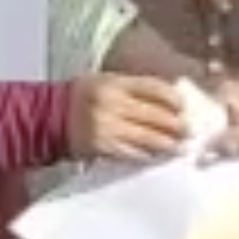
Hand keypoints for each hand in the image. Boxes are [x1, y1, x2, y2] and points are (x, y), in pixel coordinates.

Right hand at [64, 73, 191, 162]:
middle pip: (155, 115)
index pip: (154, 88)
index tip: (183, 107)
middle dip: (176, 125)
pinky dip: (147, 155)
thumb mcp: (105, 82)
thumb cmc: (82, 97)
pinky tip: (156, 156)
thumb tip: (168, 100)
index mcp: (115, 83)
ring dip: (167, 144)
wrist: (50, 117)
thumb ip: (133, 89)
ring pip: (148, 137)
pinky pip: (133, 153)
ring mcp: (108, 126)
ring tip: (179, 147)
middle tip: (188, 131)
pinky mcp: (104, 147)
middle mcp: (113, 103)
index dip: (173, 99)